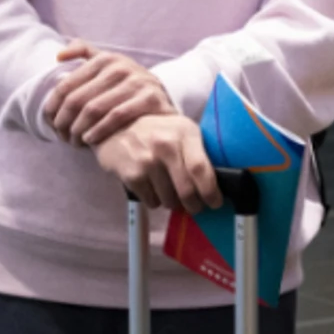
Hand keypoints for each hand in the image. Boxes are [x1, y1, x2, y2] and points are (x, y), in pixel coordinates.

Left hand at [46, 43, 176, 146]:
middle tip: (61, 137)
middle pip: (77, 99)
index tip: (50, 123)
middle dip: (64, 122)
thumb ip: (85, 53)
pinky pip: (116, 116)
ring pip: (94, 109)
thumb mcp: (109, 65)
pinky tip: (91, 140)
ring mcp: (138, 81)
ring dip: (78, 130)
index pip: (66, 85)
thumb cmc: (126, 86)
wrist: (163, 102)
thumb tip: (58, 56)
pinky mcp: (151, 98)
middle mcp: (121, 67)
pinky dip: (99, 130)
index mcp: (106, 59)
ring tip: (74, 141)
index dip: (53, 107)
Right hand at [96, 114, 222, 214]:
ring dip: (173, 203)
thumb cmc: (157, 131)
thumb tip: (217, 184)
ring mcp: (147, 160)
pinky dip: (155, 200)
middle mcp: (166, 145)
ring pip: (169, 200)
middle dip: (194, 205)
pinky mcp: (132, 174)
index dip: (210, 191)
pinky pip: (151, 201)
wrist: (117, 126)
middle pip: (186, 190)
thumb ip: (197, 151)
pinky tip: (152, 187)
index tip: (215, 203)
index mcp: (185, 132)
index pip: (200, 168)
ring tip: (170, 192)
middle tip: (195, 207)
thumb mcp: (181, 130)